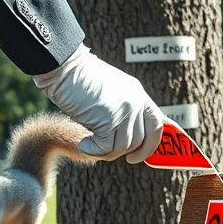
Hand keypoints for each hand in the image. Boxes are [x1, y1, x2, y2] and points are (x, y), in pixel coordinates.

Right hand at [33, 45, 163, 162]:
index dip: (151, 144)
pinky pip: (106, 148)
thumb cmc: (81, 80)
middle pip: (140, 140)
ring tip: (90, 146)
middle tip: (108, 153)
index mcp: (138, 94)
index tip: (139, 155)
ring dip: (106, 152)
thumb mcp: (111, 92)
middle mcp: (135, 103)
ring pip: (123, 147)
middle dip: (124, 152)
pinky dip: (93, 151)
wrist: (65, 67)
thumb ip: (122, 109)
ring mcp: (124, 111)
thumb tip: (126, 140)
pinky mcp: (109, 119)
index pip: (157, 124)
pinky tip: (83, 145)